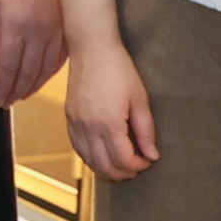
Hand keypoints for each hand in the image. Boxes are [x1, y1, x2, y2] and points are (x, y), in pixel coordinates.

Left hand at [0, 0, 68, 108]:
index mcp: (15, 26)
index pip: (7, 66)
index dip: (2, 86)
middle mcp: (37, 32)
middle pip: (27, 71)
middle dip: (16, 90)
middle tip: (9, 102)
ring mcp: (57, 30)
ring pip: (46, 67)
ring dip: (34, 84)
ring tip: (24, 94)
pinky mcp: (69, 25)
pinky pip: (62, 55)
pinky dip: (52, 70)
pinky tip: (45, 77)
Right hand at [63, 42, 158, 179]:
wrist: (92, 49)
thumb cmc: (118, 68)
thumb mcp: (140, 98)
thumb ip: (145, 130)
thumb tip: (152, 154)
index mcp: (109, 123)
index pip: (123, 159)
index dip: (137, 165)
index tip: (148, 161)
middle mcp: (89, 127)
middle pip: (104, 165)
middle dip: (122, 172)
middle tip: (136, 168)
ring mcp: (76, 123)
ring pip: (88, 160)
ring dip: (105, 168)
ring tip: (120, 166)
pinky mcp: (69, 118)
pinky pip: (77, 147)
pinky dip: (90, 157)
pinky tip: (101, 155)